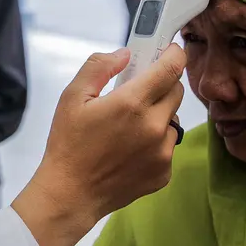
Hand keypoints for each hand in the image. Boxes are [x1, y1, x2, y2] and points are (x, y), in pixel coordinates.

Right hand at [12, 46, 185, 245]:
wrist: (71, 194)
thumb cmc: (68, 145)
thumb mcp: (72, 97)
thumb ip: (99, 67)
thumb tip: (125, 55)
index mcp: (132, 104)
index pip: (172, 68)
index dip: (174, 54)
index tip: (170, 50)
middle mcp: (154, 127)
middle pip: (177, 92)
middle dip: (162, 85)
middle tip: (139, 92)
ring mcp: (162, 153)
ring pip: (174, 120)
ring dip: (159, 116)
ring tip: (130, 127)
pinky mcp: (164, 173)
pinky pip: (169, 146)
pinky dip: (156, 143)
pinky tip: (131, 150)